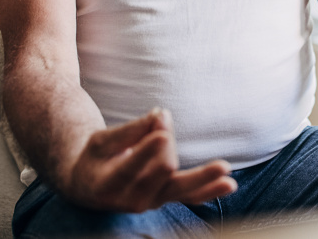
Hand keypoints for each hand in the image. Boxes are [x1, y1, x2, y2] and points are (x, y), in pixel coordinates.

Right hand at [62, 108, 237, 212]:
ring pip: (179, 186)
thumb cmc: (96, 156)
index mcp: (107, 185)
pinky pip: (190, 197)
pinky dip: (209, 190)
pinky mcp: (166, 198)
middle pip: (159, 173)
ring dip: (201, 176)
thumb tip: (162, 115)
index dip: (146, 151)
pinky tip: (228, 184)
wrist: (89, 184)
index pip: (129, 168)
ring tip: (224, 167)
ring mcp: (151, 202)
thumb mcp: (103, 140)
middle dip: (166, 146)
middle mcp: (131, 200)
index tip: (162, 135)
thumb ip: (132, 130)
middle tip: (163, 119)